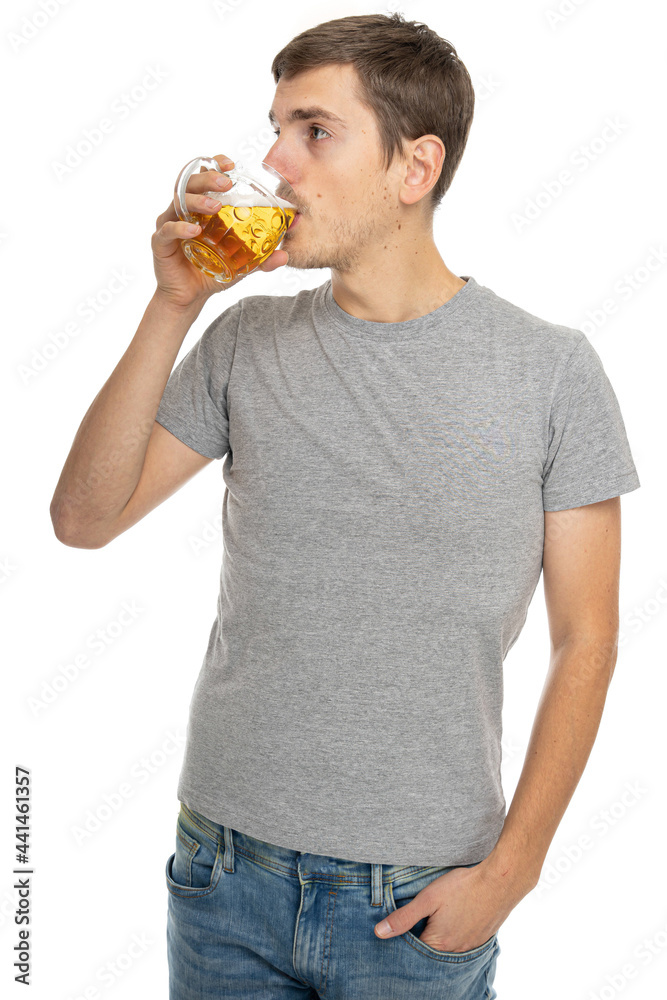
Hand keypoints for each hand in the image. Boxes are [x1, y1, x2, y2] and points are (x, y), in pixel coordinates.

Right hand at [151, 153, 288, 311]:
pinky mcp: (160, 242)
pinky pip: (168, 230)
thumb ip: (261, 258)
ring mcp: (169, 224)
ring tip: (215, 206)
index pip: (204, 176)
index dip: (215, 165)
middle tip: (227, 183)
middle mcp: (183, 210)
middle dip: (209, 179)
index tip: (230, 164)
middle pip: (190, 183)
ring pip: (178, 203)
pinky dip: (180, 229)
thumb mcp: (241, 264)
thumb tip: (285, 255)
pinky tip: (194, 231)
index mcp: (200, 207)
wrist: (190, 297)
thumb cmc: (212, 271)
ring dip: (197, 201)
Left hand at [374, 860, 531, 952]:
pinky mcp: (482, 938)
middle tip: (423, 916)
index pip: (414, 949)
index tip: (404, 921)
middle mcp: (455, 951)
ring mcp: (471, 946)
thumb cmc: (463, 887)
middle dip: (423, 935)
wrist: (501, 880)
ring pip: (448, 946)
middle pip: (431, 950)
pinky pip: (463, 942)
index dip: (406, 936)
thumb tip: (379, 933)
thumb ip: (403, 917)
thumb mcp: (428, 898)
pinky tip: (456, 916)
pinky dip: (456, 932)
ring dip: (440, 934)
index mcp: (439, 944)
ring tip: (439, 915)